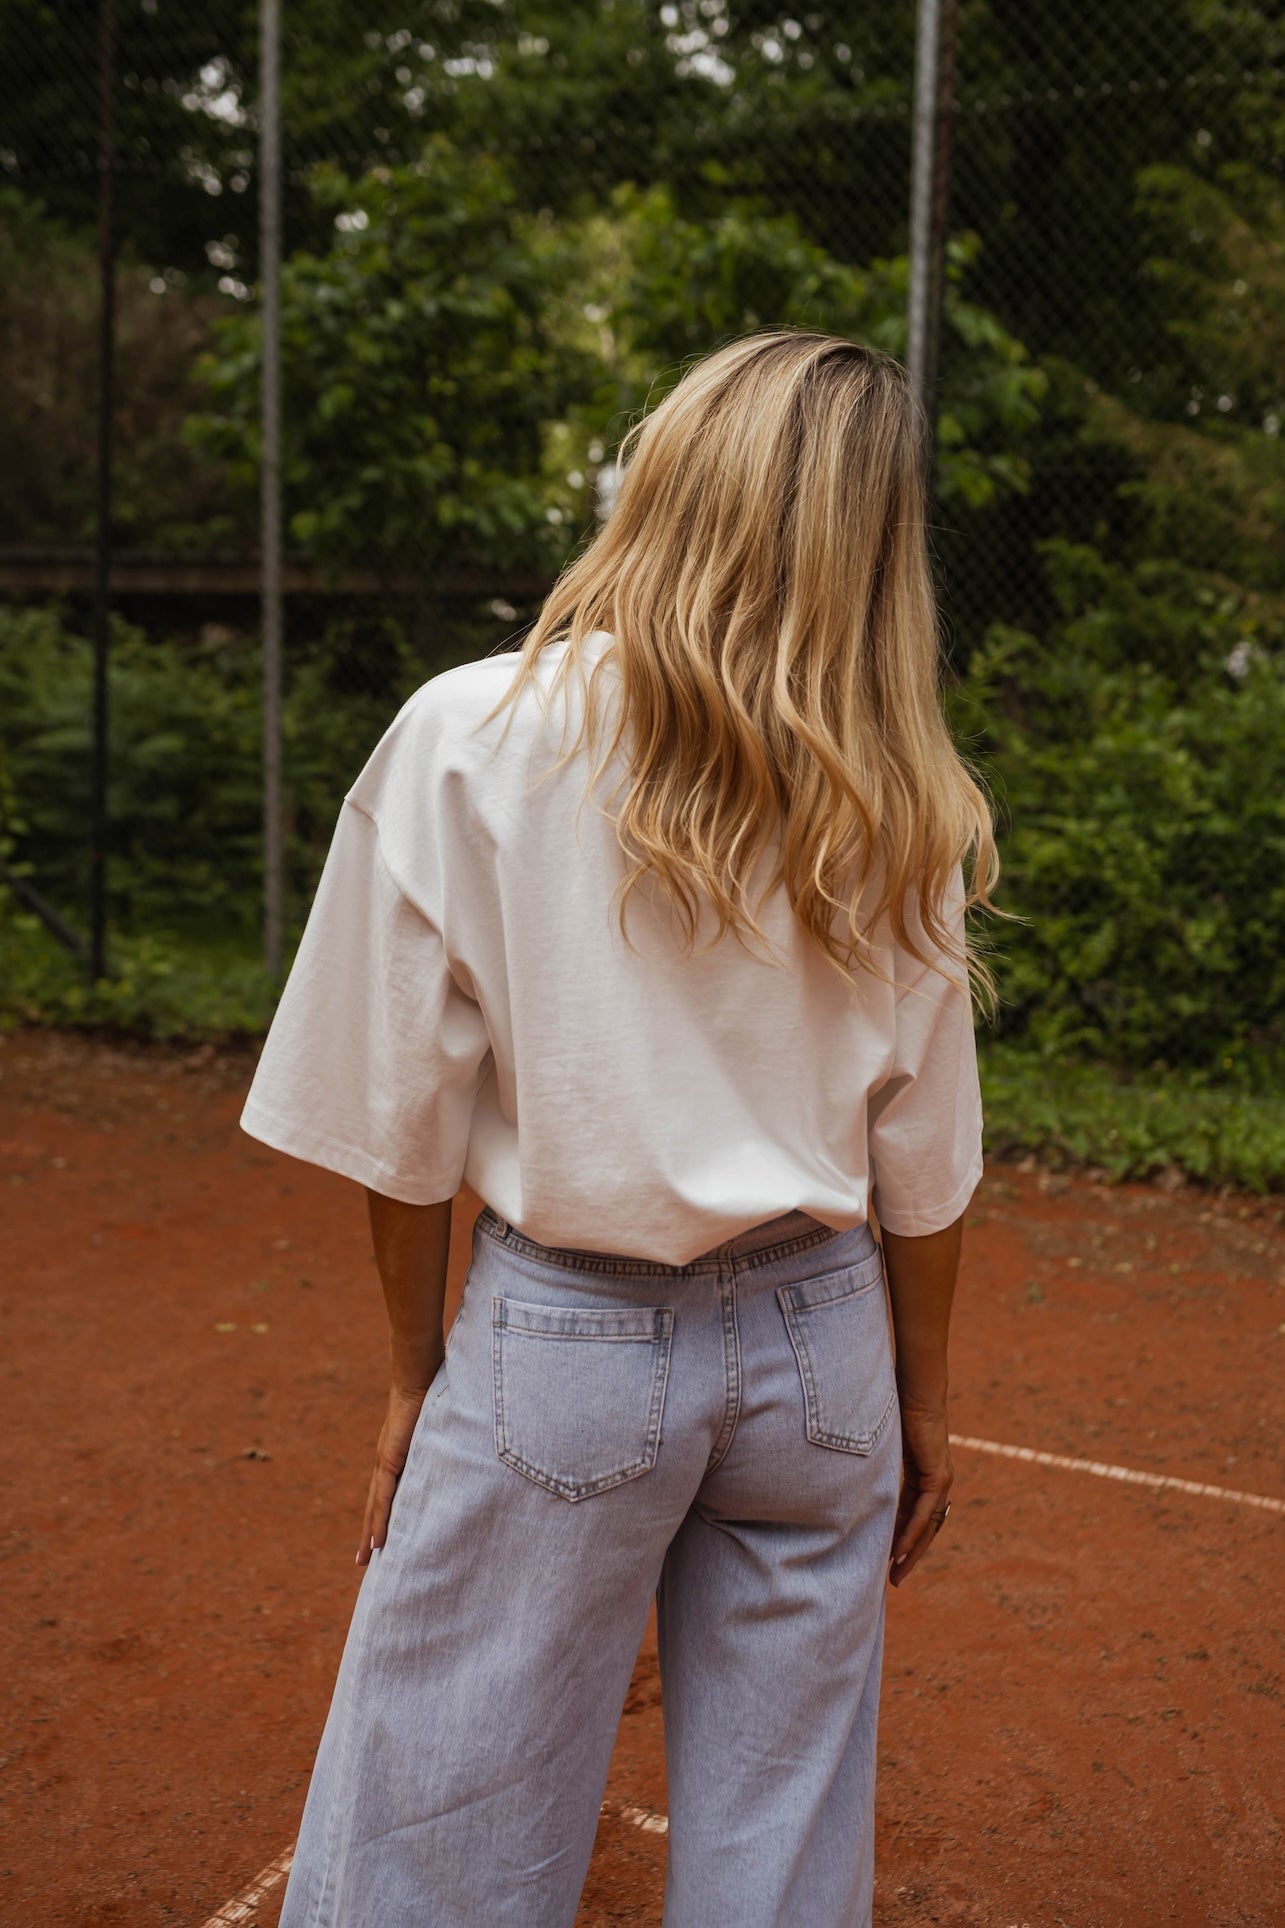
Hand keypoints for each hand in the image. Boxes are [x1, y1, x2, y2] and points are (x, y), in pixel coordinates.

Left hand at [356, 1384, 430, 1566]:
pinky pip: (384, 1498)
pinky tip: (378, 1541)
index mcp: (396, 1455)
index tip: (380, 1536)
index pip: (386, 1492)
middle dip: (369, 1533)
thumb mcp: (438, 1426)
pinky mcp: (389, 1460)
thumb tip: (461, 1446)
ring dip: (371, 1535)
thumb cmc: (430, 1393)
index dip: (382, 1514)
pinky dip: (380, 1521)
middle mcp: (386, 1462)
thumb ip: (443, 1439)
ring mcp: (385, 1462)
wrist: (417, 1375)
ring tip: (366, 1560)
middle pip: (375, 1506)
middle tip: (363, 1561)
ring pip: (375, 1508)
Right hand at [889, 1398, 952, 1587]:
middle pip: (924, 1528)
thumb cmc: (896, 1407)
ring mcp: (940, 1479)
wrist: (915, 1389)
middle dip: (909, 1555)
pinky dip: (912, 1532)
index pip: (913, 1516)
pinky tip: (900, 1550)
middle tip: (894, 1580)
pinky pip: (925, 1511)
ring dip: (912, 1551)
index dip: (901, 1539)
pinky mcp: (939, 1475)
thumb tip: (845, 1465)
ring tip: (896, 1574)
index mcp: (921, 1475)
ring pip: (927, 1525)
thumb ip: (873, 1460)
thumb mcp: (881, 1444)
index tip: (885, 1560)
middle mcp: (935, 1481)